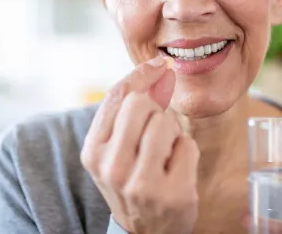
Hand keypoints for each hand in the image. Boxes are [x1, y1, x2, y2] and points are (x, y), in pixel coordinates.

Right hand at [81, 56, 199, 233]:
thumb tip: (156, 66)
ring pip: (166, 123)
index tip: (158, 65)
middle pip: (142, 103)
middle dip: (155, 109)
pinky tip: (175, 169)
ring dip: (171, 132)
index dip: (141, 73)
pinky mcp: (173, 194)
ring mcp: (142, 184)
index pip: (117, 96)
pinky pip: (188, 145)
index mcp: (93, 151)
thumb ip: (125, 111)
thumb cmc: (131, 179)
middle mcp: (112, 168)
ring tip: (163, 154)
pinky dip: (186, 151)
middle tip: (156, 127)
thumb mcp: (114, 149)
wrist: (144, 232)